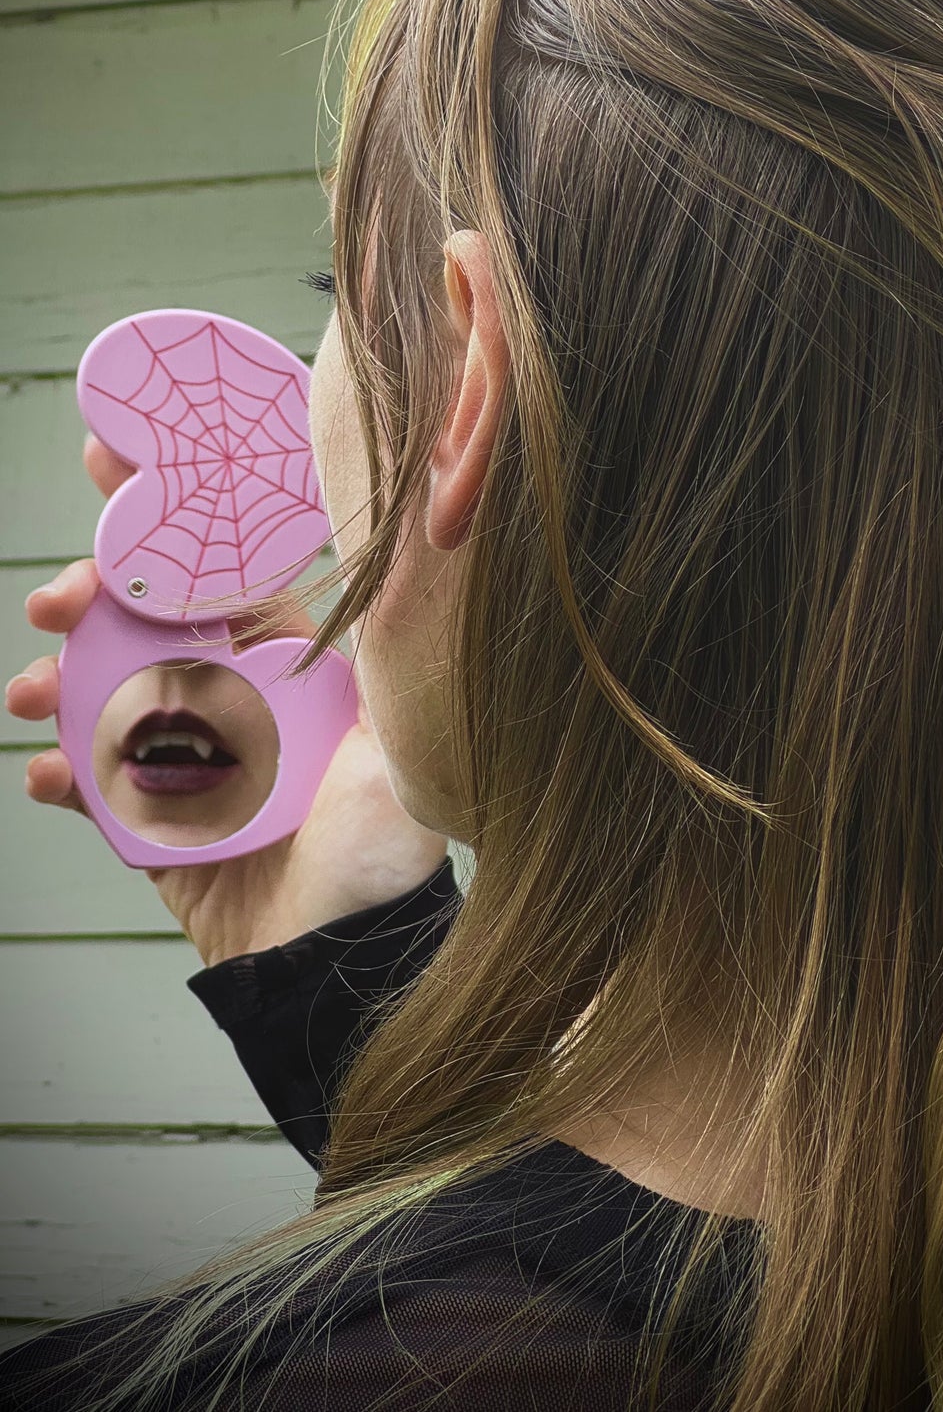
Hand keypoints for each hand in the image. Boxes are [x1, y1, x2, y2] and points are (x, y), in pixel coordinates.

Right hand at [6, 432, 448, 966]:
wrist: (341, 965)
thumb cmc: (383, 853)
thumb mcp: (399, 744)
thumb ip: (392, 661)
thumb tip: (412, 559)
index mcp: (292, 668)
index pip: (223, 576)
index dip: (170, 523)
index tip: (114, 471)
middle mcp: (237, 704)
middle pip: (148, 626)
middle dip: (94, 600)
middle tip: (55, 603)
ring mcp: (190, 764)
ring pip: (106, 696)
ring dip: (59, 684)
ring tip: (32, 693)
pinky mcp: (155, 828)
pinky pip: (93, 788)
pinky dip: (62, 776)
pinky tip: (48, 774)